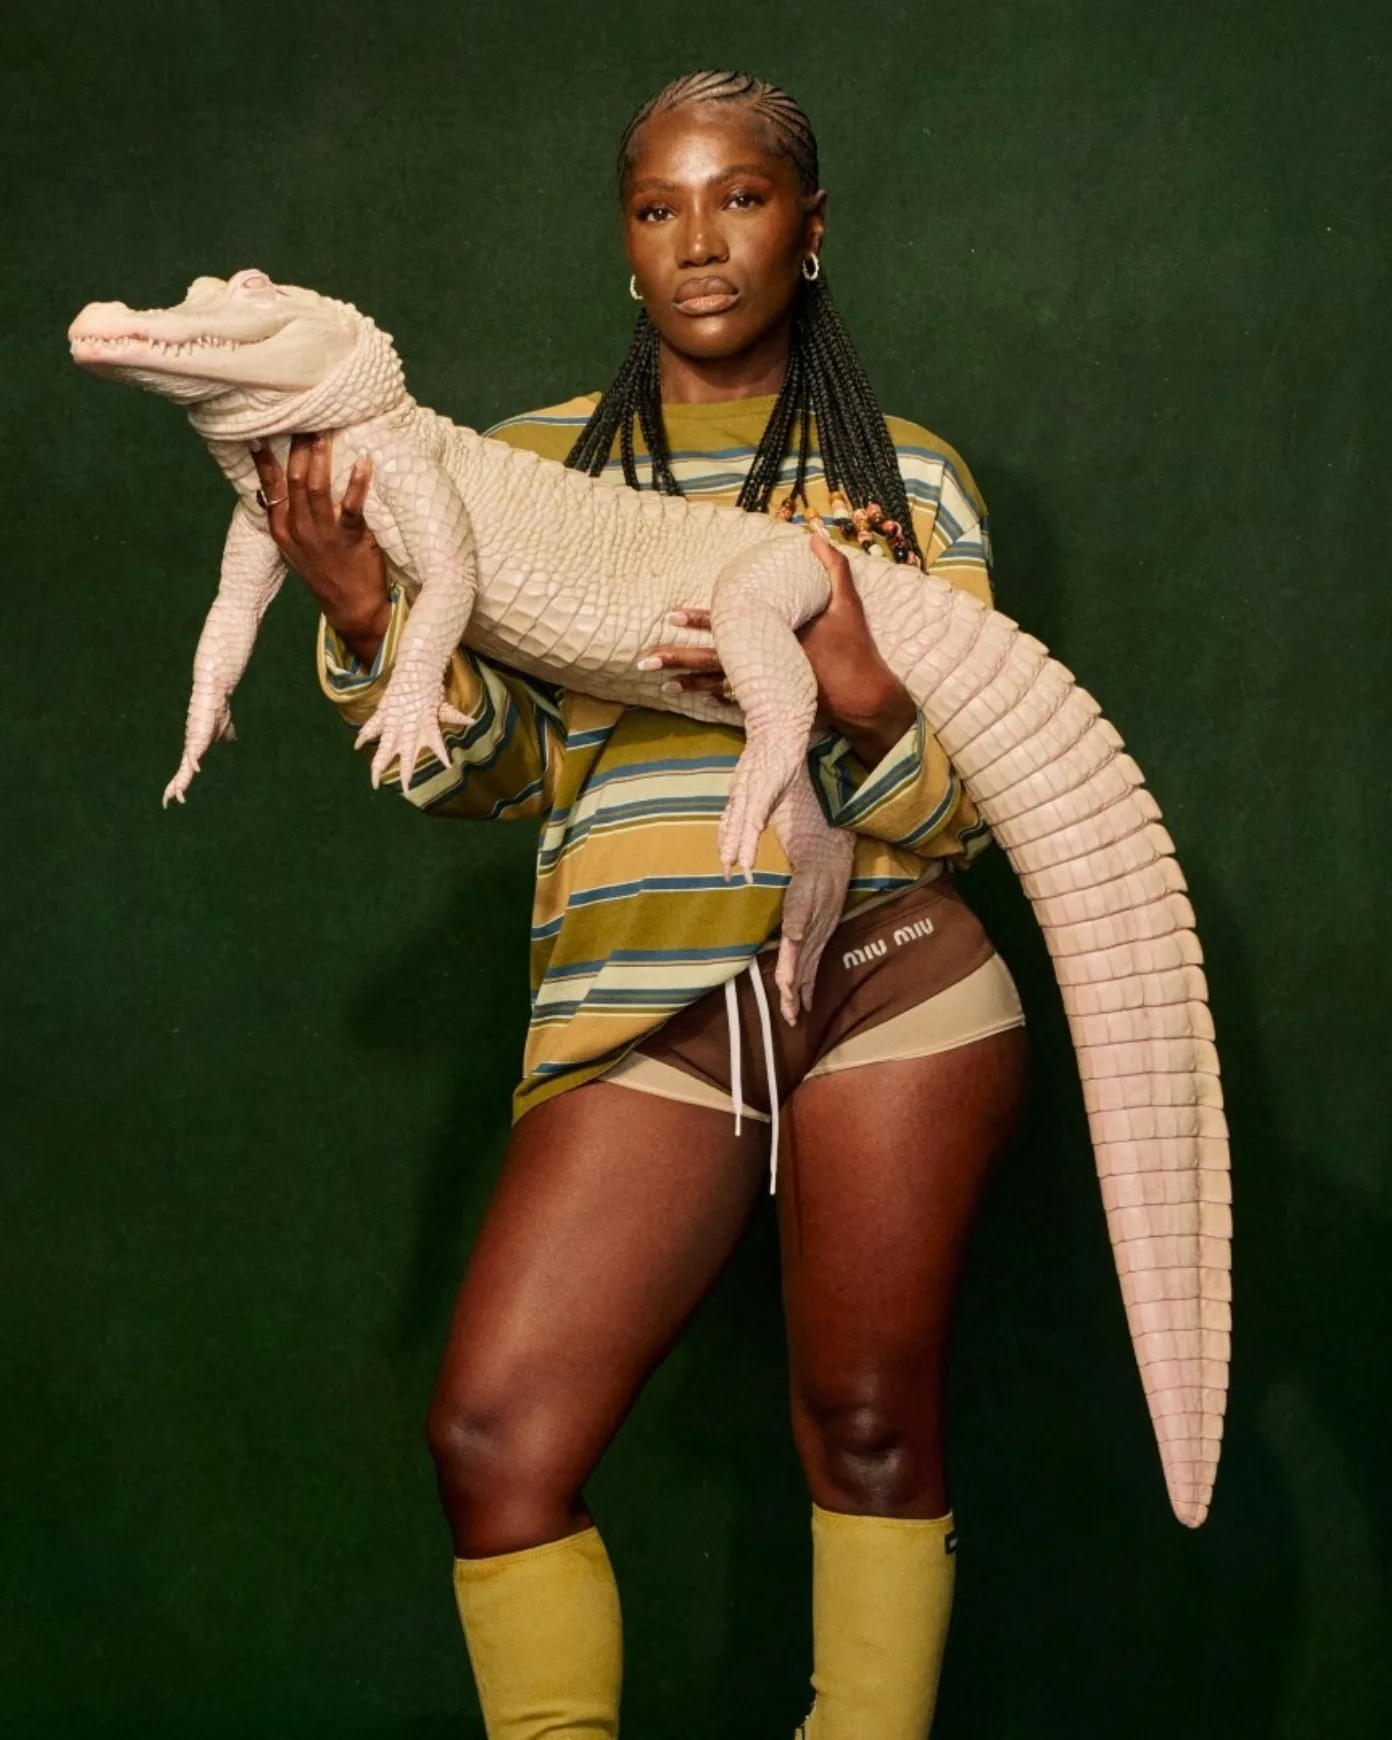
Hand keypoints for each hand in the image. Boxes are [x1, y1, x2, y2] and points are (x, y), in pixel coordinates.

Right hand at [251, 432, 389, 666]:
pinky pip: (352, 506)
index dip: (264, 459)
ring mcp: (324, 535)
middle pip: (295, 480)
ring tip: (325, 431)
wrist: (352, 608)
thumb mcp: (297, 548)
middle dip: (299, 447)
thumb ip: (288, 519)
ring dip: (321, 457)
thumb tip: (270, 490)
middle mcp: (299, 530)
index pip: (269, 487)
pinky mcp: (351, 540)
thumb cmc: (328, 572)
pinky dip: (357, 482)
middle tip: (307, 419)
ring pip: (317, 488)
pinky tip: (363, 462)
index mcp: (282, 530)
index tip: (258, 433)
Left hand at [641, 531, 916, 764]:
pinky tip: (685, 692)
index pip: (730, 626)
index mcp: (775, 635)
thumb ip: (833, 568)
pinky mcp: (770, 703)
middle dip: (679, 656)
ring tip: (658, 677)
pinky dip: (707, 696)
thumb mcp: (847, 604)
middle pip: (713, 658)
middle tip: (647, 658)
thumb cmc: (856, 650)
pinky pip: (731, 700)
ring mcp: (764, 687)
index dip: (700, 618)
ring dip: (686, 678)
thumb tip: (815, 535)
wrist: (865, 699)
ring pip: (716, 682)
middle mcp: (763, 663)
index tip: (673, 614)